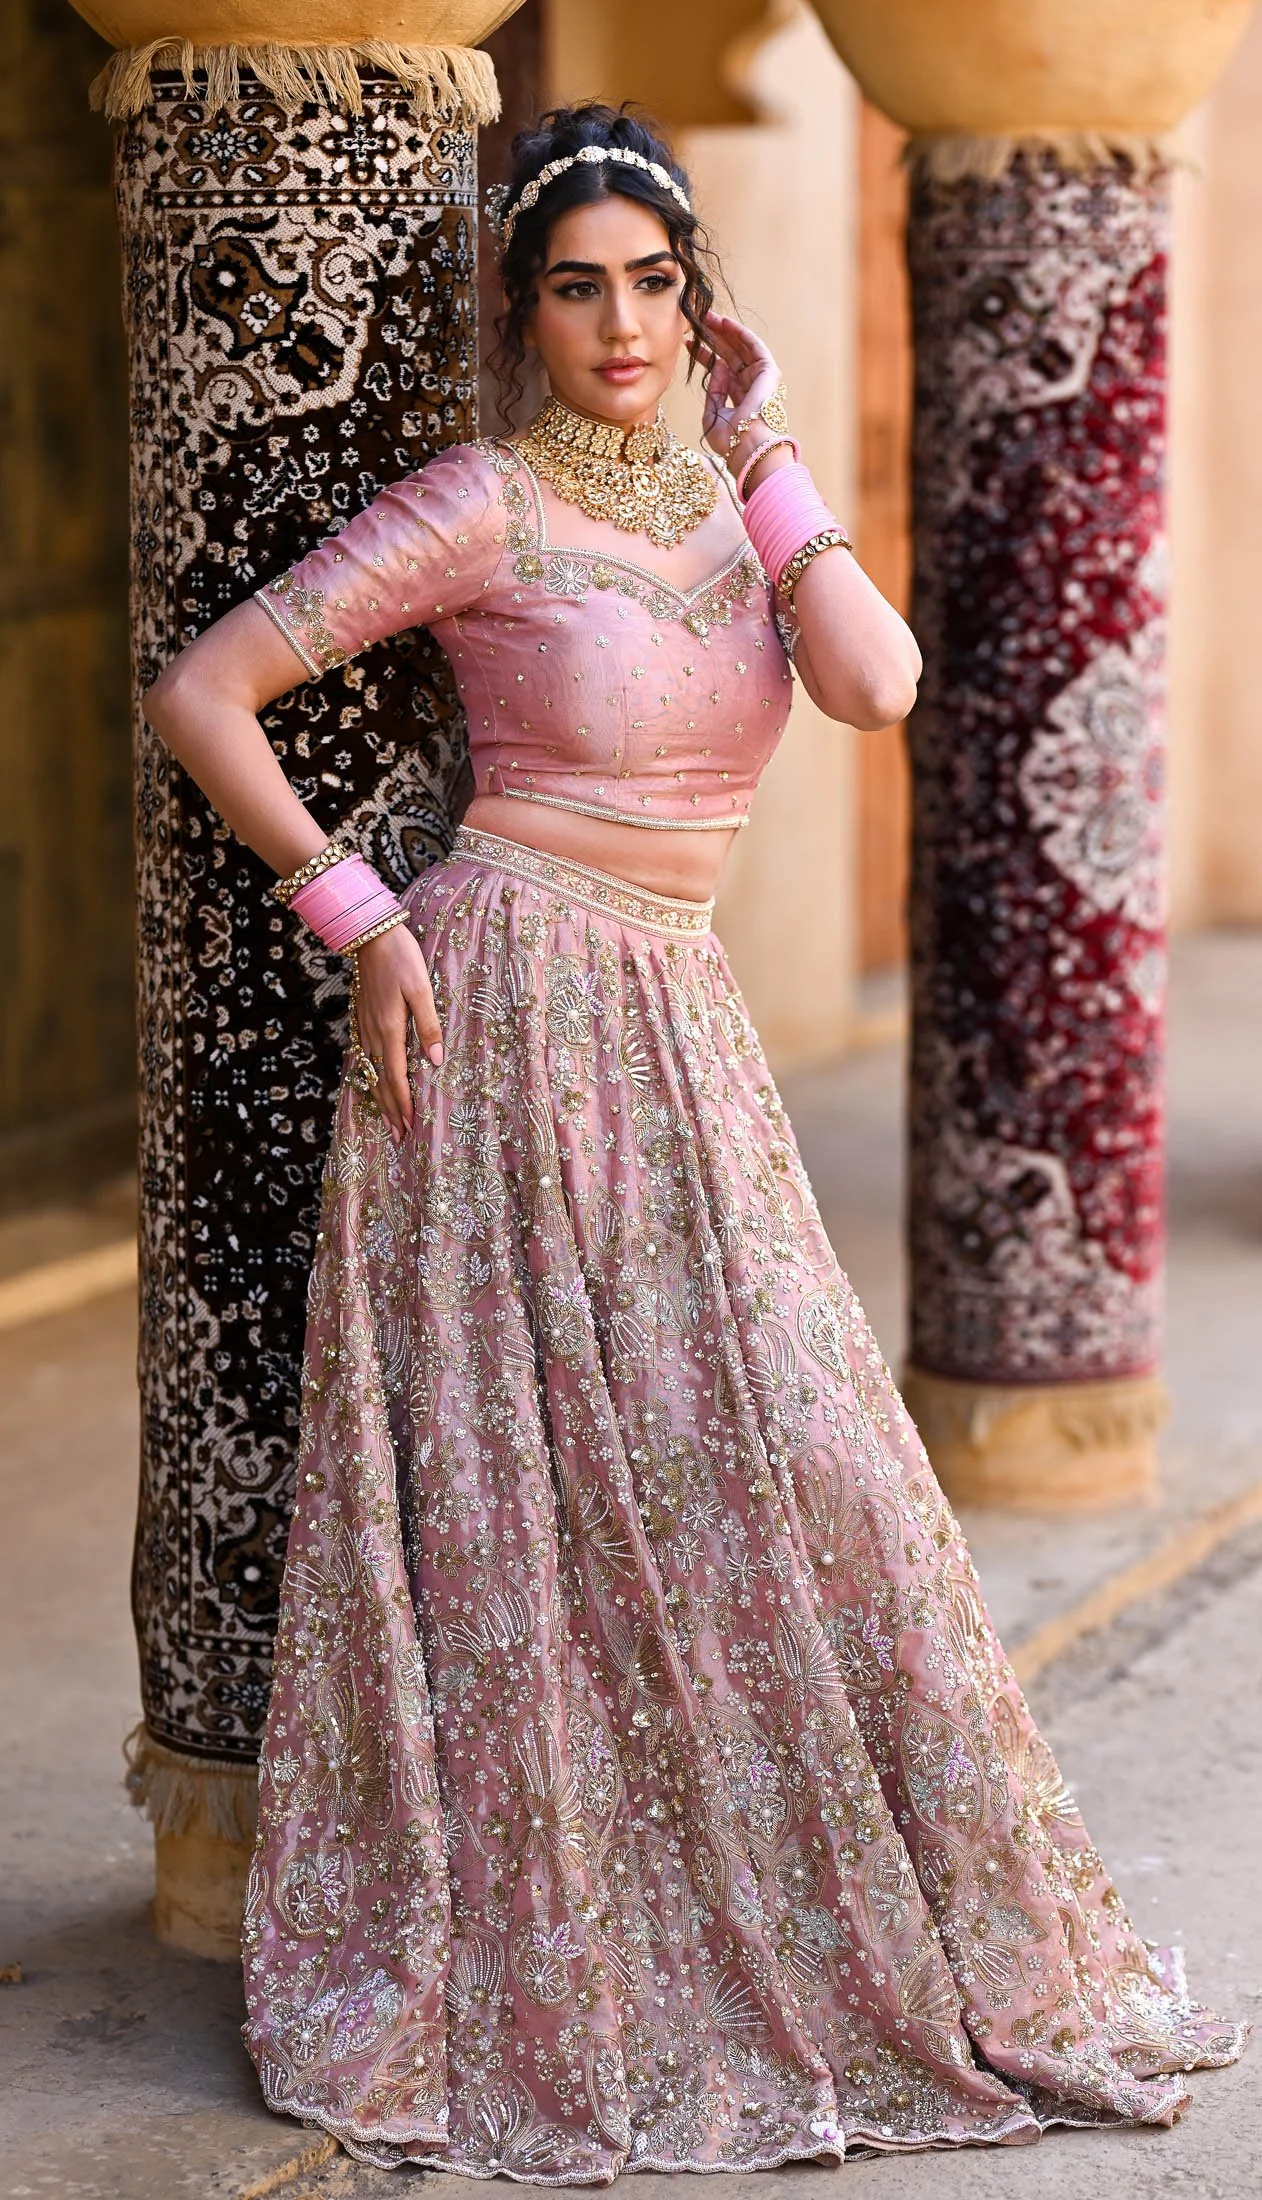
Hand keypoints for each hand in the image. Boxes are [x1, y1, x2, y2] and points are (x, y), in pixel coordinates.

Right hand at [351, 922, 442, 1142]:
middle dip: (391, 1111)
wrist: (369, 934)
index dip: (403, 1104)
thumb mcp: (421, 988)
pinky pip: (364, 1057)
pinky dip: (370, 1078)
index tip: (409, 1127)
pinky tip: (373, 1084)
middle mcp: (373, 1034)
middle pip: (381, 1082)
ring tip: (387, 1121)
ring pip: (371, 1072)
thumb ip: (428, 1024)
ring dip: (379, 1099)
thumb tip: (435, 1059)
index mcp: (390, 1029)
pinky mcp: (362, 1018)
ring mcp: (364, 1027)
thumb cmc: (401, 958)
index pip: (396, 1077)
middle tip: (398, 1136)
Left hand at [690, 310, 784, 465]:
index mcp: (738, 400)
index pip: (720, 372)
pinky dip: (739, 333)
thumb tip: (716, 367)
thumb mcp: (712, 416)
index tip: (689, 344)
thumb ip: (713, 393)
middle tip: (697, 322)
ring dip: (724, 331)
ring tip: (706, 317)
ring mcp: (760, 379)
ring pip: (740, 348)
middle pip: (730, 356)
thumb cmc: (730, 440)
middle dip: (713, 339)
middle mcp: (750, 387)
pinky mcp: (768, 371)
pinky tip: (724, 323)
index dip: (705, 356)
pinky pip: (753, 346)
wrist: (747, 446)